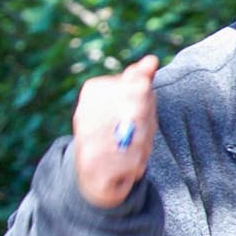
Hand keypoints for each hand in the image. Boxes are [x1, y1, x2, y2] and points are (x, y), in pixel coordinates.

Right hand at [73, 55, 158, 207]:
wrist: (94, 175)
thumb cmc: (118, 132)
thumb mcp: (131, 103)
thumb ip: (139, 80)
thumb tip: (151, 60)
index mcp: (93, 91)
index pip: (139, 87)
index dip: (149, 103)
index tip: (143, 113)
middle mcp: (83, 112)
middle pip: (138, 111)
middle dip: (147, 125)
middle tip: (143, 135)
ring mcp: (84, 139)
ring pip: (136, 138)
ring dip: (142, 147)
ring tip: (134, 152)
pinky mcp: (90, 166)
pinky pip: (129, 162)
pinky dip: (136, 166)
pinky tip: (128, 167)